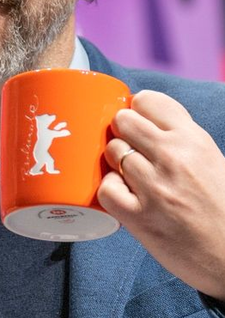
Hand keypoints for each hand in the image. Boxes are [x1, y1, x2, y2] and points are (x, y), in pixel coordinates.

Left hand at [99, 90, 224, 300]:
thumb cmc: (219, 206)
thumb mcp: (210, 160)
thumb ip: (180, 140)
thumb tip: (143, 119)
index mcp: (194, 139)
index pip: (148, 101)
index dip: (136, 110)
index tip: (137, 122)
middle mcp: (174, 157)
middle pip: (123, 121)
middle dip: (120, 132)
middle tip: (129, 149)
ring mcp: (155, 187)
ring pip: (111, 152)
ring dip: (114, 162)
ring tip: (129, 175)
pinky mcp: (139, 217)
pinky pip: (105, 189)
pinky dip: (109, 191)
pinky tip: (123, 196)